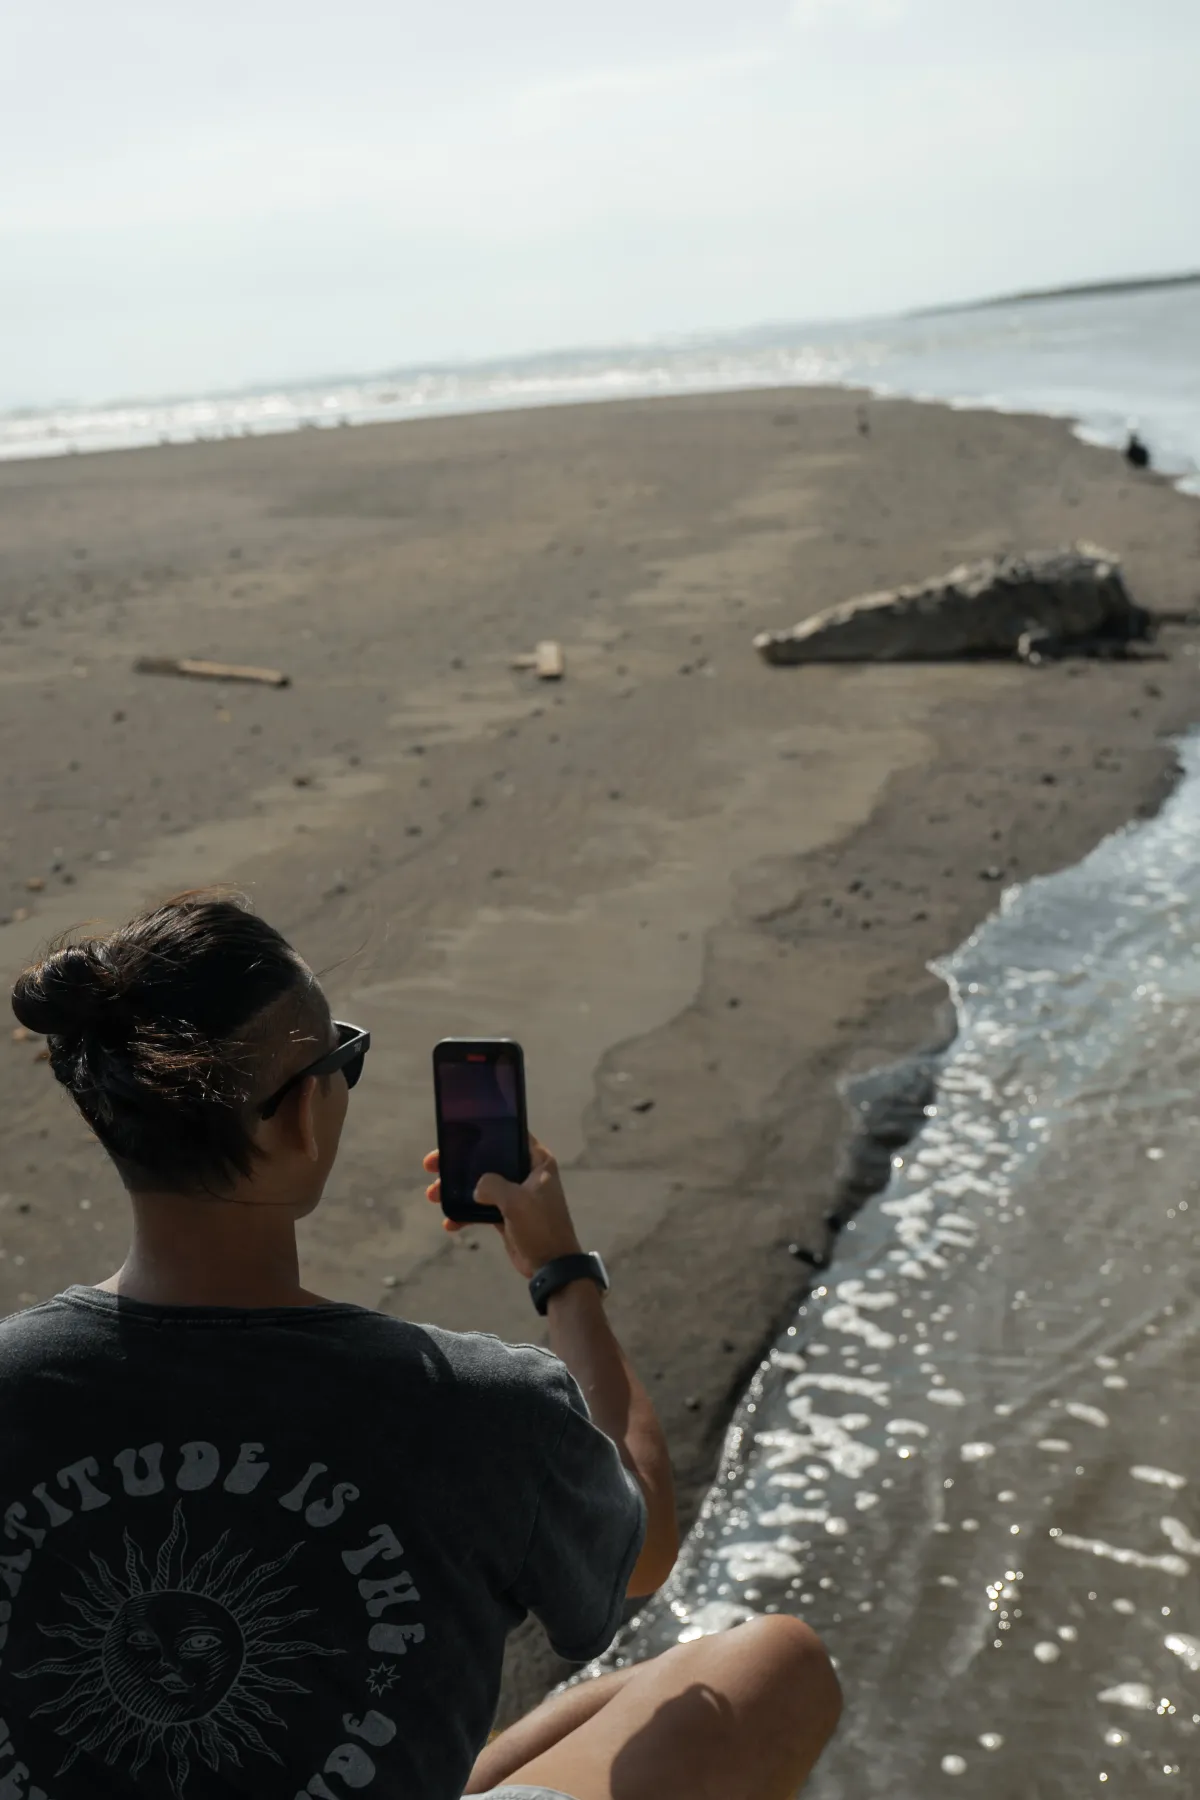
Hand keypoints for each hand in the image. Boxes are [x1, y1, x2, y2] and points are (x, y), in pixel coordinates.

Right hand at [423, 1137, 582, 1278]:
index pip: (509, 1134)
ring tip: (432, 1195)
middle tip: (432, 1165)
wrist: (551, 1267)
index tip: (457, 1133)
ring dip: (455, 1190)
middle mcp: (526, 1173)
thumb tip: (476, 1188)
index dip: (484, 1131)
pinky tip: (449, 1222)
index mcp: (537, 1161)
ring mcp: (515, 1194)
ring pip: (479, 1184)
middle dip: (458, 1164)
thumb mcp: (516, 1200)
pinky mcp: (506, 1214)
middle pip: (487, 1159)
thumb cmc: (541, 1227)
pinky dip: (464, 1213)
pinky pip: (479, 1207)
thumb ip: (492, 1185)